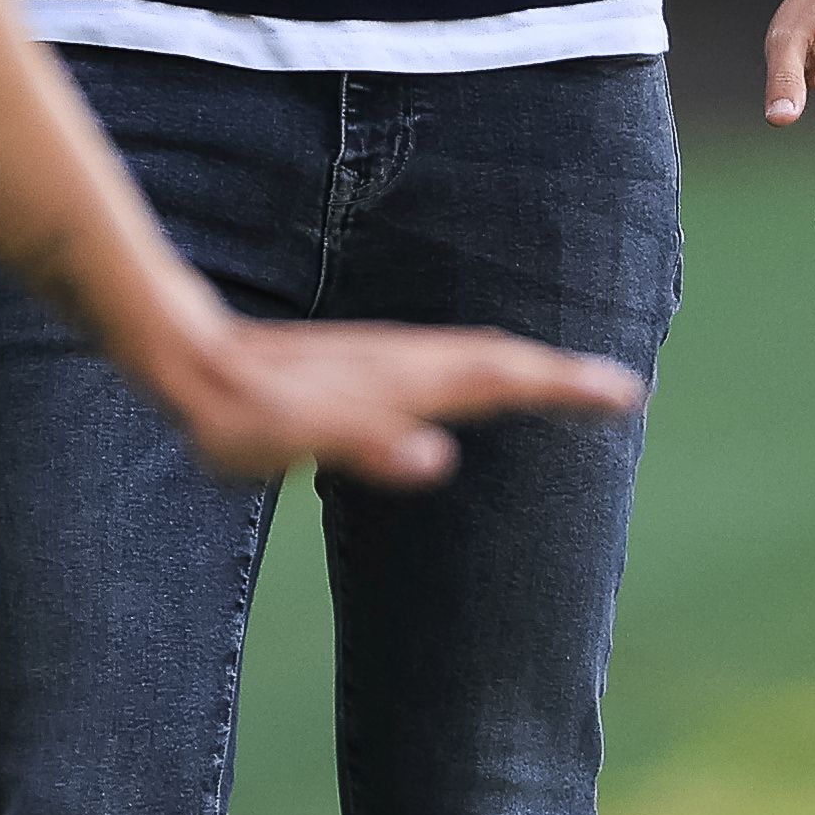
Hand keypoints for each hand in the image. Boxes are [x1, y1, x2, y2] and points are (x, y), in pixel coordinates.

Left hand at [146, 315, 645, 491]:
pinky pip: (445, 368)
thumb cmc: (238, 408)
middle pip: (499, 363)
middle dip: (563, 377)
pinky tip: (487, 386)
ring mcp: (387, 363)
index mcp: (404, 380)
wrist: (189, 357)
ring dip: (530, 370)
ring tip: (575, 385)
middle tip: (626, 391)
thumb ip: (363, 444)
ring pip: (475, 360)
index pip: (500, 378)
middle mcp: (405, 363)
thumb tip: (434, 458)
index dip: (561, 386)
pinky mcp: (368, 370)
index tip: (621, 394)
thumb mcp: (290, 435)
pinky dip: (485, 374)